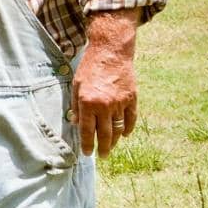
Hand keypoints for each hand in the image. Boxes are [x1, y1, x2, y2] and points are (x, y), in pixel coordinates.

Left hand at [73, 12, 139, 156]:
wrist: (111, 52)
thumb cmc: (90, 67)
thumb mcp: (77, 85)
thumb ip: (76, 105)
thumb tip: (75, 123)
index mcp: (88, 102)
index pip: (87, 130)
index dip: (87, 144)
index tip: (87, 153)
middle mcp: (105, 105)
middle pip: (105, 134)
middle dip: (103, 148)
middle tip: (102, 155)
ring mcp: (120, 103)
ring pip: (119, 129)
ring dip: (115, 141)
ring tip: (111, 147)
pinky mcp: (132, 98)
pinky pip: (131, 119)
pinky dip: (128, 128)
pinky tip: (125, 135)